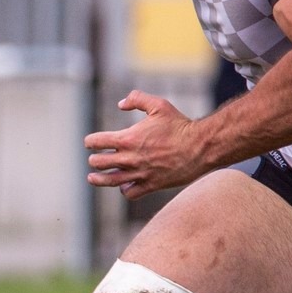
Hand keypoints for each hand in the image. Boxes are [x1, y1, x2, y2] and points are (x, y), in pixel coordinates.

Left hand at [83, 90, 207, 199]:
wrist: (201, 147)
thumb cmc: (180, 125)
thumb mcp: (159, 105)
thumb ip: (137, 99)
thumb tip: (121, 104)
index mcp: (128, 139)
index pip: (96, 142)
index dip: (90, 142)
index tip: (91, 143)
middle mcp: (130, 158)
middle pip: (99, 163)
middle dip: (94, 160)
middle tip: (96, 159)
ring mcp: (140, 173)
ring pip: (110, 181)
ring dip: (98, 179)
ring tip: (92, 178)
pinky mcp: (151, 185)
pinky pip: (130, 193)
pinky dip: (124, 190)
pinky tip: (124, 185)